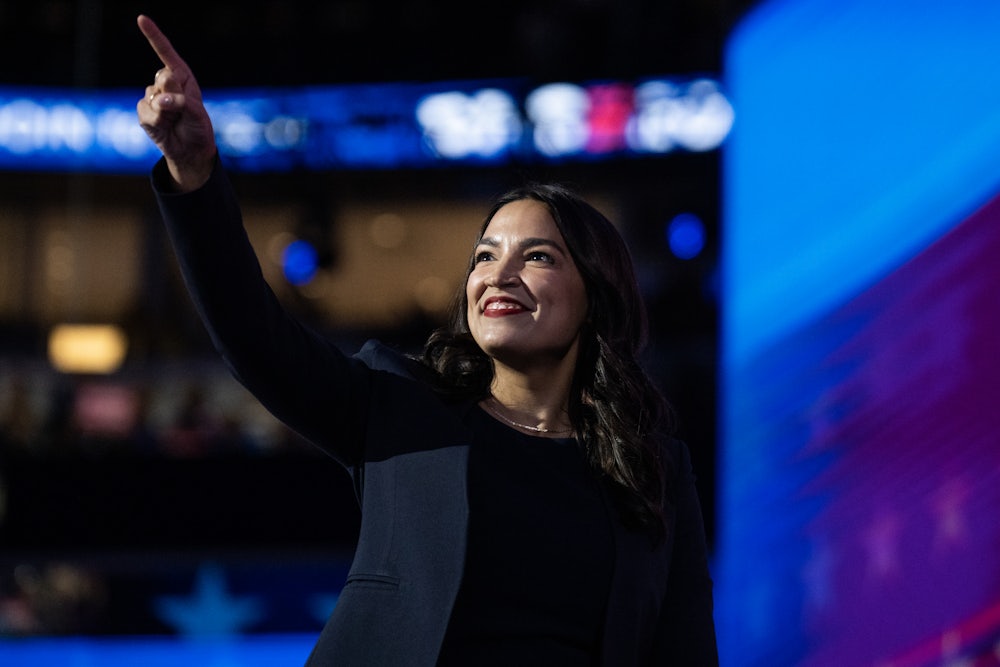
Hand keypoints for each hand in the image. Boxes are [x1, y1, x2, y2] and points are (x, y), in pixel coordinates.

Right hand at [136, 14, 216, 190]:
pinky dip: (156, 121)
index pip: (166, 53)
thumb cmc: (197, 128)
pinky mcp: (144, 111)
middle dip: (173, 94)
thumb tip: (159, 100)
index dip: (154, 36)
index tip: (141, 19)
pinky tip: (164, 127)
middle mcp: (166, 83)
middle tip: (182, 110)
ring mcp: (153, 96)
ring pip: (154, 97)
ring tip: (175, 121)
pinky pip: (146, 111)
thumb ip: (180, 101)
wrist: (190, 150)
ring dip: (166, 113)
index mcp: (182, 77)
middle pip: (163, 78)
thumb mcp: (196, 112)